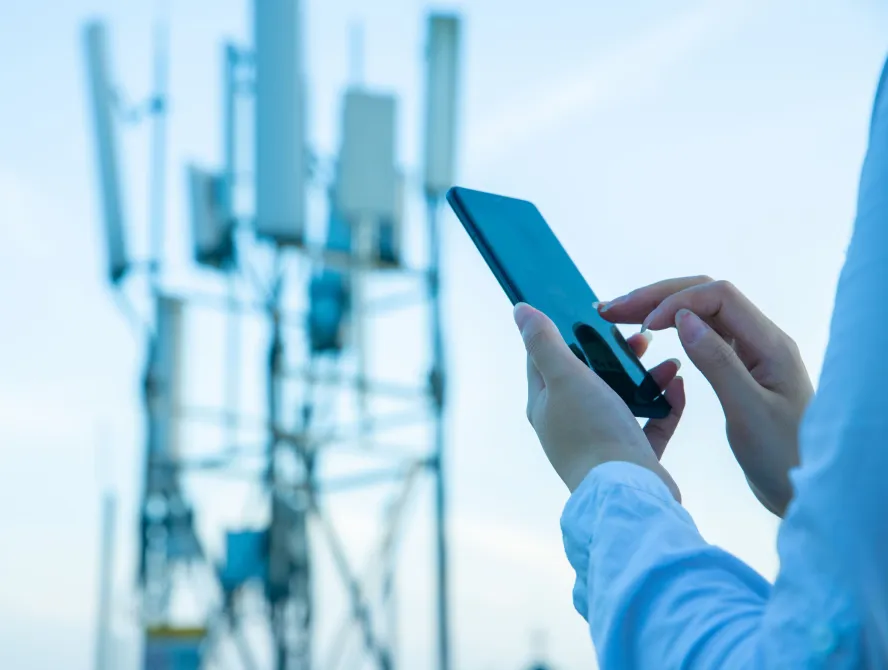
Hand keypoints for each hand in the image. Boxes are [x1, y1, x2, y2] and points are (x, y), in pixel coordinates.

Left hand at [514, 302, 684, 499]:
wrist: (629, 493)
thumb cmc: (592, 432)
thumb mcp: (564, 376)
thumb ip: (543, 342)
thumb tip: (520, 309)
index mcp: (546, 405)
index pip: (545, 359)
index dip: (563, 332)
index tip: (590, 313)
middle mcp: (569, 423)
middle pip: (589, 376)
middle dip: (613, 352)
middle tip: (638, 335)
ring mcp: (601, 441)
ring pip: (622, 398)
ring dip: (644, 375)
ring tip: (665, 359)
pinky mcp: (632, 455)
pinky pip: (651, 422)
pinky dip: (665, 403)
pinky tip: (678, 384)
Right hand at [598, 277, 813, 516]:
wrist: (804, 491)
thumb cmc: (782, 456)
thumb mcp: (748, 412)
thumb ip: (718, 362)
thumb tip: (683, 318)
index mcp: (769, 344)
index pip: (719, 296)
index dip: (676, 301)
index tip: (644, 326)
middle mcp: (760, 340)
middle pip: (704, 297)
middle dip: (656, 297)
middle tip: (610, 310)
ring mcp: (749, 353)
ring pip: (699, 314)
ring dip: (658, 309)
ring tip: (617, 317)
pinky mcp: (738, 369)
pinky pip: (701, 336)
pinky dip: (669, 330)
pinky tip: (647, 339)